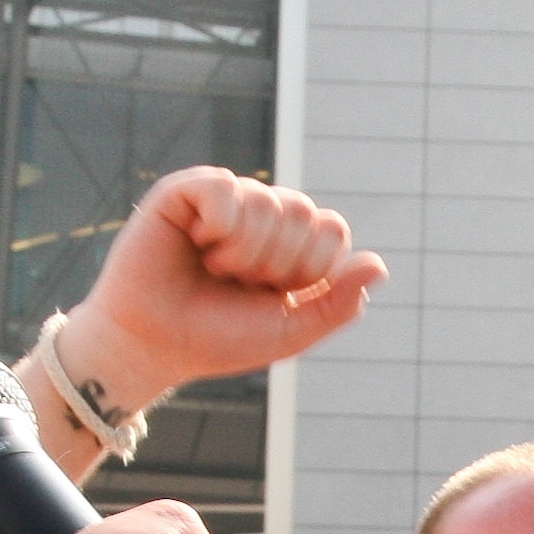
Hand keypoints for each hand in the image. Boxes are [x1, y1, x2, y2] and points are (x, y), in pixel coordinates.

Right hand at [43, 167, 385, 423]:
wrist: (154, 347)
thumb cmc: (217, 339)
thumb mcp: (290, 331)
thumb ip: (338, 303)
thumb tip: (379, 265)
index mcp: (290, 245)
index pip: (331, 229)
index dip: (310, 267)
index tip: (275, 295)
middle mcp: (261, 216)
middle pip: (303, 213)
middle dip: (276, 264)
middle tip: (237, 283)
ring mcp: (225, 200)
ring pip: (268, 202)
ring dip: (244, 252)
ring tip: (213, 268)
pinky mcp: (186, 191)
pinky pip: (225, 186)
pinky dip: (219, 225)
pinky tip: (197, 242)